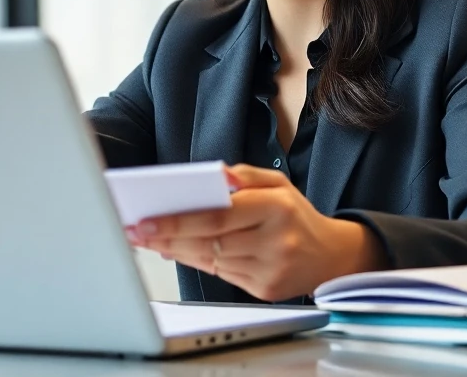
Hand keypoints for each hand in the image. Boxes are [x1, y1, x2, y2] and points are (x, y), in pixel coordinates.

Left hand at [125, 164, 386, 300]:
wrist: (333, 257)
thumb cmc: (296, 216)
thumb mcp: (278, 183)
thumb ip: (244, 175)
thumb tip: (212, 176)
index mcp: (277, 207)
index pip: (218, 215)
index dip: (178, 219)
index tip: (145, 219)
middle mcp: (275, 240)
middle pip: (208, 240)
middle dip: (166, 235)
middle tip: (134, 230)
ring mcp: (271, 268)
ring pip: (211, 260)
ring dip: (176, 249)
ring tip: (149, 239)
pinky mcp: (266, 291)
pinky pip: (221, 275)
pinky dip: (196, 261)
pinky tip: (176, 251)